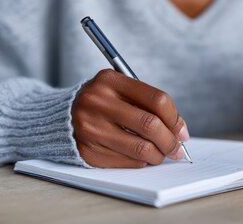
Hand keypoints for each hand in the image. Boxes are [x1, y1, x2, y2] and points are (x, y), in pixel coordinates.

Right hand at [72, 69, 189, 167]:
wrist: (60, 116)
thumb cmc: (102, 102)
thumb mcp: (120, 90)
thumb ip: (148, 103)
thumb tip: (179, 131)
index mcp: (110, 81)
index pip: (157, 100)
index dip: (175, 118)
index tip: (182, 131)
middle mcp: (97, 102)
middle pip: (150, 125)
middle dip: (171, 141)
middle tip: (178, 149)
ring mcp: (90, 128)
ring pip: (141, 148)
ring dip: (158, 155)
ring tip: (162, 154)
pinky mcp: (87, 151)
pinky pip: (127, 161)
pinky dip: (140, 162)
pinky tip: (141, 157)